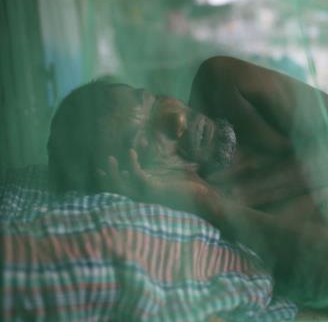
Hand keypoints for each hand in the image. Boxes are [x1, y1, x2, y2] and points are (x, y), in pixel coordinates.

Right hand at [97, 149, 219, 214]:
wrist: (204, 199)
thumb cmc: (190, 191)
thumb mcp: (169, 183)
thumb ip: (156, 178)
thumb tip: (146, 170)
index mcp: (146, 199)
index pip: (123, 193)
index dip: (112, 184)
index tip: (102, 173)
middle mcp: (144, 200)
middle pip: (117, 193)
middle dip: (106, 181)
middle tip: (98, 169)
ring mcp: (147, 196)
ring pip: (122, 186)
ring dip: (113, 173)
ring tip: (109, 159)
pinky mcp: (154, 189)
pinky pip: (137, 174)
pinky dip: (132, 163)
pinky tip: (131, 152)